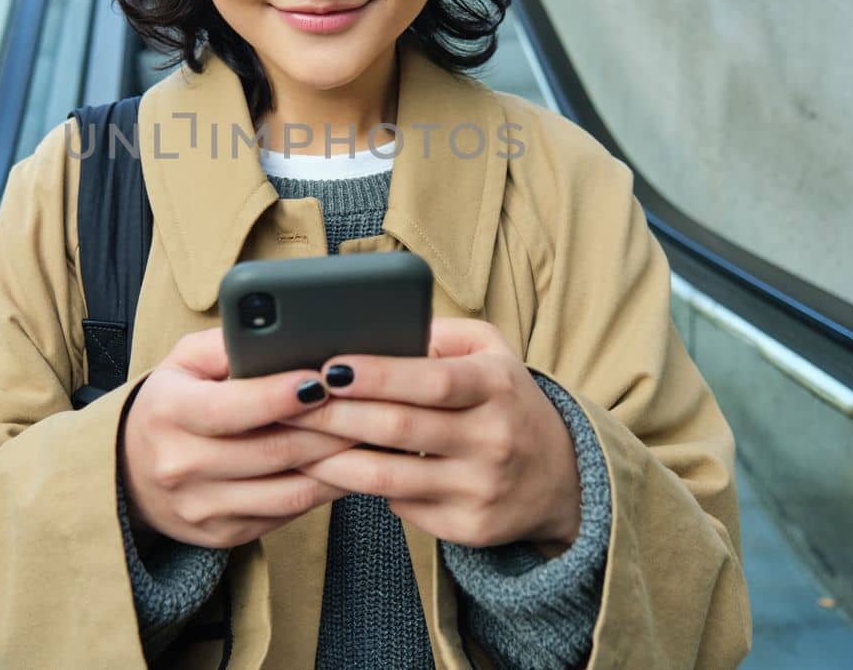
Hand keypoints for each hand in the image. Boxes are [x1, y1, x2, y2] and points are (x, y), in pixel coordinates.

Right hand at [119, 328, 355, 548]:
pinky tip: (347, 465)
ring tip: (367, 435)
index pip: (228, 409)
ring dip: (336, 463)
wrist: (131, 474)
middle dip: (327, 428)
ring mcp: (202, 508)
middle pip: (270, 451)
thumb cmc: (171, 404)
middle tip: (367, 405)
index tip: (320, 379)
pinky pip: (287, 513)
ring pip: (288, 490)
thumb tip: (278, 334)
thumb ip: (226, 344)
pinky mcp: (225, 534)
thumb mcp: (183, 363)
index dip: (278, 396)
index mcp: (167, 414)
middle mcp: (180, 466)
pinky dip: (323, 490)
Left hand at [281, 318, 580, 548]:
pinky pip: (399, 504)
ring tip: (293, 438)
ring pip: (387, 476)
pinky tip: (326, 470)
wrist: (562, 478)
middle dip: (335, 414)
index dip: (377, 374)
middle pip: (398, 428)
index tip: (329, 367)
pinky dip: (358, 487)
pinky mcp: (468, 527)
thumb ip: (441, 333)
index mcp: (496, 386)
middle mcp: (493, 439)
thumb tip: (379, 325)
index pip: (431, 380)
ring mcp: (480, 488)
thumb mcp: (493, 352)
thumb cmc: (507, 401)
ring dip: (331, 458)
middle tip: (290, 401)